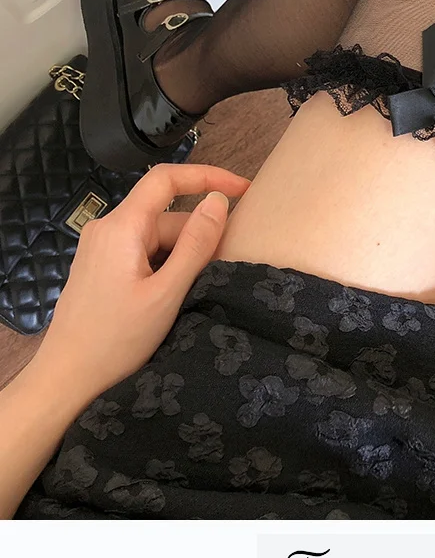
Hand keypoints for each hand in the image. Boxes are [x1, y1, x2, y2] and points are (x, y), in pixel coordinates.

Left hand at [39, 163, 249, 404]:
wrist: (67, 381)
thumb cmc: (116, 341)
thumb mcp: (166, 293)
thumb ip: (196, 245)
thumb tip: (219, 201)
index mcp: (121, 227)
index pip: (166, 180)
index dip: (208, 176)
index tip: (244, 190)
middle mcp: (107, 229)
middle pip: (166, 215)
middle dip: (200, 234)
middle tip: (228, 264)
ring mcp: (101, 249)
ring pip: (156, 237)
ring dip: (184, 255)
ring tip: (201, 288)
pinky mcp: (101, 268)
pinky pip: (143, 253)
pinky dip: (167, 265)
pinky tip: (176, 294)